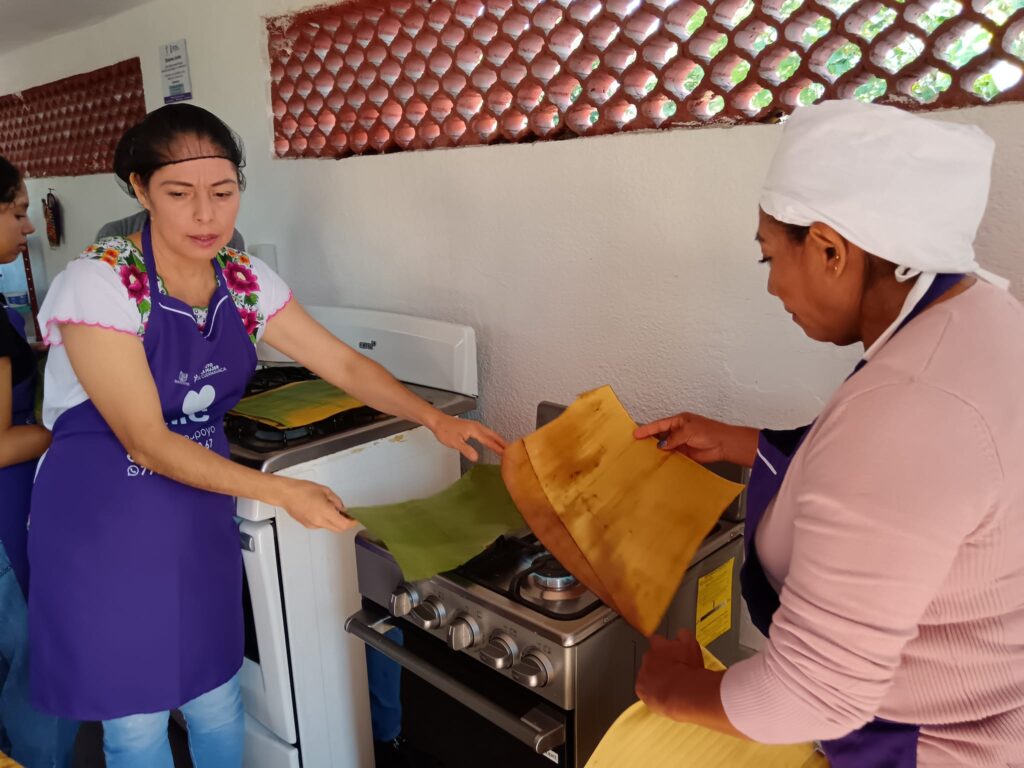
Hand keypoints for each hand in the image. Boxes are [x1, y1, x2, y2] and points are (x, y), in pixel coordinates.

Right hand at [279, 478, 356, 532]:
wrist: (285, 494)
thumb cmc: (302, 489)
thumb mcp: (325, 491)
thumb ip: (336, 501)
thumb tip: (342, 509)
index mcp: (324, 512)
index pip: (344, 524)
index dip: (352, 523)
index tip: (356, 519)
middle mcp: (319, 521)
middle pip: (338, 529)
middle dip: (346, 524)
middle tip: (349, 515)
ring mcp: (312, 525)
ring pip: (330, 527)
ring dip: (336, 522)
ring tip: (336, 510)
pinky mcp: (308, 525)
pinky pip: (322, 525)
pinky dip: (327, 520)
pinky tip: (324, 511)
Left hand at [428, 413, 506, 461]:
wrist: (437, 421)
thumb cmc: (445, 431)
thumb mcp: (455, 442)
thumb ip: (466, 450)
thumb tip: (476, 458)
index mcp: (475, 430)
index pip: (489, 441)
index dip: (498, 448)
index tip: (507, 454)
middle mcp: (477, 427)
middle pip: (493, 435)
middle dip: (502, 442)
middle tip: (511, 450)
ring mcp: (475, 426)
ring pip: (490, 433)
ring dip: (498, 439)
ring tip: (505, 447)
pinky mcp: (472, 427)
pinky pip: (486, 432)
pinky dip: (492, 437)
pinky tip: (491, 441)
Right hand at [635, 412, 757, 466]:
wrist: (723, 444)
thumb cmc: (710, 432)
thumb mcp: (688, 431)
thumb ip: (673, 438)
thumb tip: (662, 445)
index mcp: (679, 421)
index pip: (659, 425)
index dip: (647, 429)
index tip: (636, 434)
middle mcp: (679, 431)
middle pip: (660, 435)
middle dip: (649, 439)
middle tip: (637, 445)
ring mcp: (682, 442)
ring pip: (665, 446)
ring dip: (658, 450)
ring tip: (645, 455)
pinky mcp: (686, 453)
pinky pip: (672, 455)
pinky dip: (666, 458)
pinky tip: (659, 462)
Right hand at [636, 630, 706, 721]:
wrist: (682, 694)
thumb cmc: (670, 703)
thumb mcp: (656, 705)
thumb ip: (655, 694)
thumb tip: (660, 695)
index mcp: (642, 679)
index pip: (646, 673)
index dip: (655, 674)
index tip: (662, 678)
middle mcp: (649, 659)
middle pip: (651, 653)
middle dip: (660, 657)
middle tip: (671, 666)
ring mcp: (666, 648)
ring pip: (664, 641)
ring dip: (671, 647)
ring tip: (681, 656)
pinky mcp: (683, 643)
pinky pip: (683, 636)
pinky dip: (687, 640)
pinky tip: (691, 646)